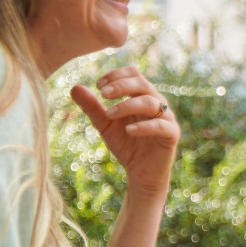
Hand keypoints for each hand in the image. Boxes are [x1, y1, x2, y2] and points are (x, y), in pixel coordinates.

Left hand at [71, 67, 179, 195]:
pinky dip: (144, 126)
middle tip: (102, 94)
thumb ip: (92, 107)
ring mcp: (166, 118)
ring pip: (151, 102)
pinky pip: (161, 125)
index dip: (116, 75)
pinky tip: (128, 130)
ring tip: (110, 114)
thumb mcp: (105, 125)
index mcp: (141, 96)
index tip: (98, 85)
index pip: (134, 74)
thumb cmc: (126, 145)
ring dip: (128, 105)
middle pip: (142, 84)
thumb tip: (74, 87)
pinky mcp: (171, 134)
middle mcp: (156, 103)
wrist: (141, 172)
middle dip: (121, 86)